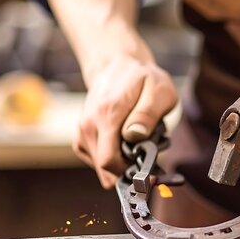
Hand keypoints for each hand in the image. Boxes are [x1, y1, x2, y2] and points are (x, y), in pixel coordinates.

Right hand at [74, 55, 176, 187]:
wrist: (116, 65)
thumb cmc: (142, 78)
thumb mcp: (158, 90)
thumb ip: (147, 114)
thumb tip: (135, 136)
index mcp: (107, 114)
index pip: (108, 161)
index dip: (130, 173)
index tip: (150, 172)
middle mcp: (88, 125)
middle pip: (105, 170)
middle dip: (129, 169)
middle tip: (148, 154)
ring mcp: (82, 132)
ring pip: (101, 168)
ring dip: (122, 163)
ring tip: (137, 144)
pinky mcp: (81, 138)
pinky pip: (97, 162)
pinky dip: (113, 159)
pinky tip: (125, 144)